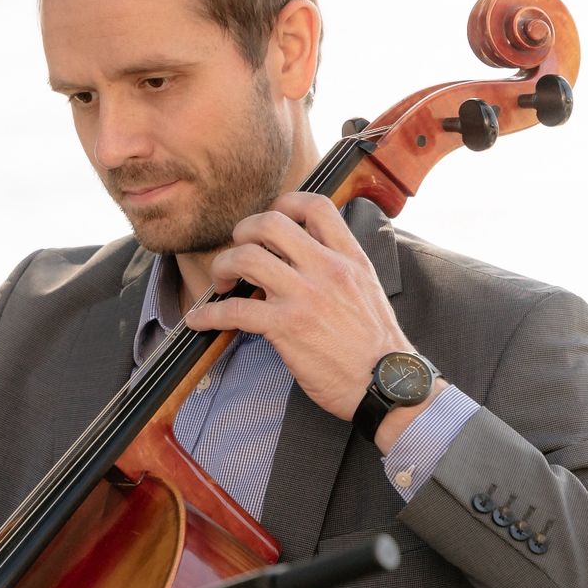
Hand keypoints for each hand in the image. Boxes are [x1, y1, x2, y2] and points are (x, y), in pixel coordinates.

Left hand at [183, 191, 415, 423]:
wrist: (387, 383)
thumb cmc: (377, 346)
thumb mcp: (368, 290)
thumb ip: (340, 268)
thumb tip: (307, 257)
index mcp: (350, 258)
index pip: (317, 206)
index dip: (286, 204)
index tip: (271, 220)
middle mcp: (327, 269)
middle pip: (270, 223)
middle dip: (243, 232)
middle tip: (238, 250)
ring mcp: (305, 296)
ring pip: (246, 258)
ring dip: (222, 267)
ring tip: (221, 284)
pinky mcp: (286, 327)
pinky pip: (235, 310)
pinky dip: (209, 315)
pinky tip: (200, 321)